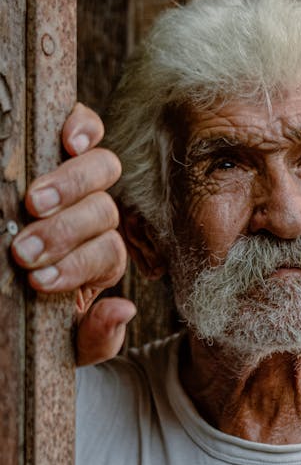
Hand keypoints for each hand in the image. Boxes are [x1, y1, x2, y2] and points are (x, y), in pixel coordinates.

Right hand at [11, 103, 135, 364]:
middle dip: (65, 233)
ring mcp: (83, 180)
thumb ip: (95, 337)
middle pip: (104, 212)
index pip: (107, 255)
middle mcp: (98, 217)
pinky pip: (87, 126)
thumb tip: (124, 309)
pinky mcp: (62, 146)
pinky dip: (82, 127)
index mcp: (100, 259)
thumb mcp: (63, 338)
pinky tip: (68, 141)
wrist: (9, 304)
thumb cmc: (33, 308)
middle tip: (25, 249)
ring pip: (101, 170)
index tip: (38, 282)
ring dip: (69, 186)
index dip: (77, 267)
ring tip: (33, 202)